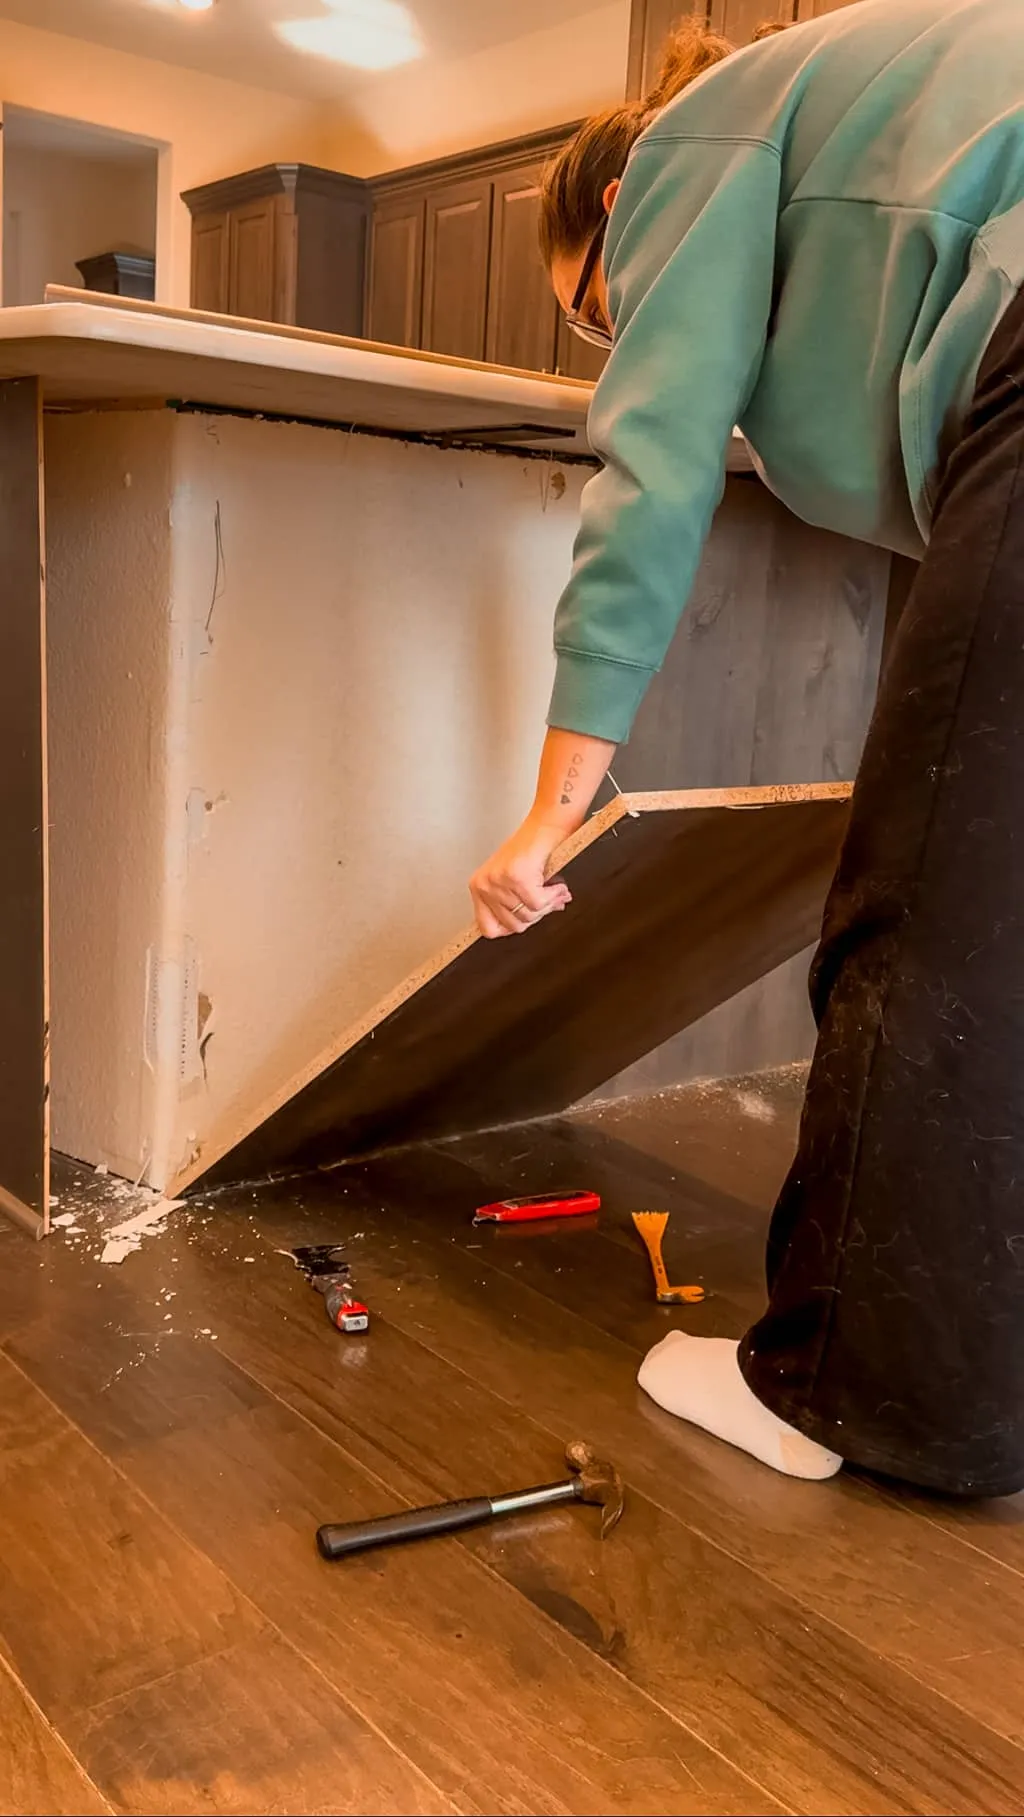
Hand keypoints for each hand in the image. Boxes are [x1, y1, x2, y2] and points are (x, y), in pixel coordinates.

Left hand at [470, 813, 572, 937]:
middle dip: (537, 915)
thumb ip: (517, 904)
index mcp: (479, 886)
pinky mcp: (517, 877)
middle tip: (549, 900)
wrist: (548, 823)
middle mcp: (484, 885)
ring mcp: (499, 882)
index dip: (511, 928)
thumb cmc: (533, 846)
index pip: (488, 928)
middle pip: (514, 924)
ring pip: (529, 915)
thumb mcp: (515, 880)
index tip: (526, 919)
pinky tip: (558, 885)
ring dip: (548, 904)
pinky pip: (539, 904)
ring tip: (555, 890)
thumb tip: (531, 921)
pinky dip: (553, 896)